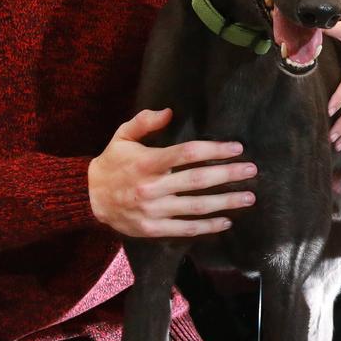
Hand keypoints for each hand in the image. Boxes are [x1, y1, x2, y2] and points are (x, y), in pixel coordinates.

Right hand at [88, 108, 256, 237]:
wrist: (89, 197)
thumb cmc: (111, 163)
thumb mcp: (122, 136)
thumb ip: (144, 121)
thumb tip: (170, 112)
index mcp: (147, 162)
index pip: (187, 154)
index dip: (214, 150)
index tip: (236, 148)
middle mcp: (152, 187)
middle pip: (198, 180)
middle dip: (228, 175)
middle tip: (251, 171)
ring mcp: (153, 210)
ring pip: (197, 207)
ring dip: (226, 202)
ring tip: (248, 197)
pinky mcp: (153, 228)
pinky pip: (186, 229)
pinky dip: (208, 226)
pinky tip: (226, 220)